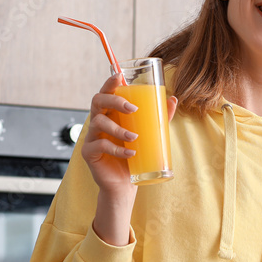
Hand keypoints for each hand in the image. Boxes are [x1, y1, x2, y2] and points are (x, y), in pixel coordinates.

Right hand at [81, 75, 178, 194]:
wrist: (125, 184)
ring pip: (98, 123)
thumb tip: (173, 99)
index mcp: (110, 114)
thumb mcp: (148, 134)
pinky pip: (99, 145)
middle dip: (115, 101)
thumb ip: (159, 117)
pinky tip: (130, 153)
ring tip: (134, 137)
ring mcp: (91, 137)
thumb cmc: (134, 156)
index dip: (109, 83)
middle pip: (97, 101)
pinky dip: (116, 149)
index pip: (105, 93)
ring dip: (118, 128)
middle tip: (133, 109)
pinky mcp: (89, 153)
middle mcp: (98, 122)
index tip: (119, 76)